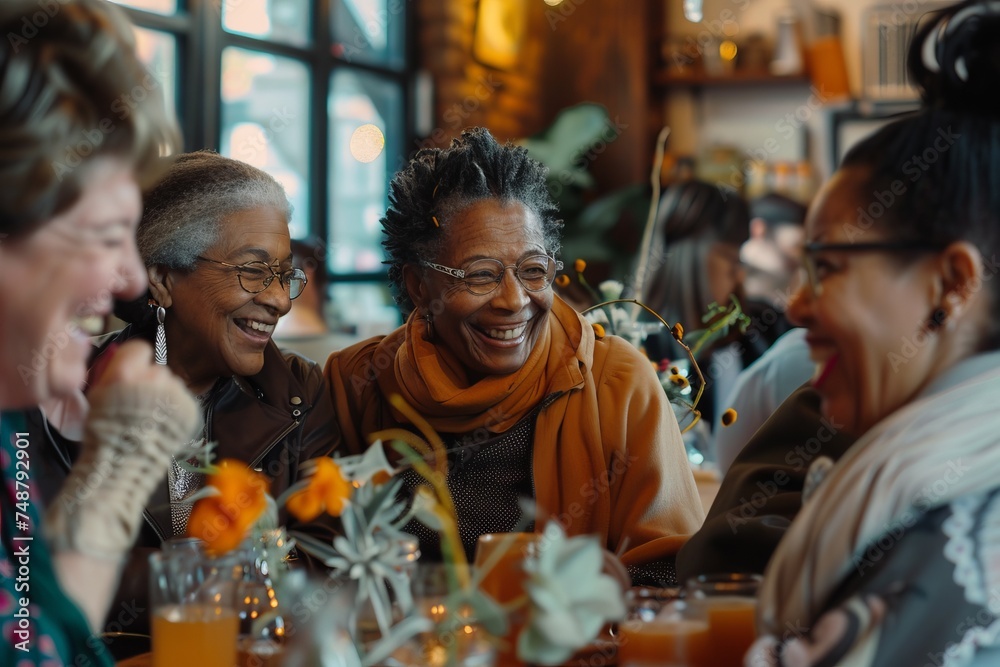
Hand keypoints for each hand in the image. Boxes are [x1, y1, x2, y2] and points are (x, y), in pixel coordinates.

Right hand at [45, 339, 201, 558]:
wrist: (123, 466)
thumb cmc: (105, 435)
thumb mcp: (97, 397)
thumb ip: (114, 374)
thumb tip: (123, 361)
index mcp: (128, 373)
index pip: (139, 347)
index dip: (134, 359)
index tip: (132, 370)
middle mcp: (155, 380)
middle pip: (156, 369)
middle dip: (148, 384)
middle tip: (137, 405)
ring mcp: (176, 395)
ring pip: (170, 386)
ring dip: (163, 398)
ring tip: (148, 420)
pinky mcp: (190, 410)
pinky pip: (182, 402)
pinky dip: (175, 412)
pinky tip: (161, 426)